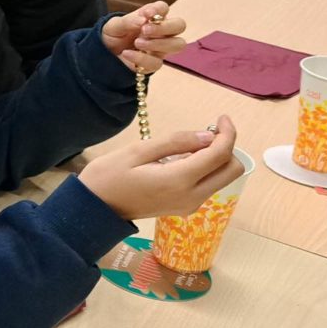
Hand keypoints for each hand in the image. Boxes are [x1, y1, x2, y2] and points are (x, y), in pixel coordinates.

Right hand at [78, 115, 242, 220]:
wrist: (94, 209)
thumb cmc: (108, 176)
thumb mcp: (137, 151)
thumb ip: (175, 142)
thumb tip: (207, 136)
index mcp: (179, 180)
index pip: (220, 155)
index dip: (227, 133)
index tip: (220, 118)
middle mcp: (192, 196)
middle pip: (231, 170)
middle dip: (227, 147)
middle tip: (208, 131)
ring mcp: (190, 205)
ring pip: (222, 178)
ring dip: (217, 158)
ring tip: (191, 144)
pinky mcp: (185, 207)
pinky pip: (208, 185)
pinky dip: (206, 169)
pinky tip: (184, 159)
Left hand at [102, 1, 185, 74]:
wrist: (103, 55)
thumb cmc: (113, 36)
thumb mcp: (114, 26)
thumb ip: (128, 21)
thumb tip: (143, 19)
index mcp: (151, 17)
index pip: (163, 8)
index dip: (158, 9)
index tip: (146, 13)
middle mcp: (161, 32)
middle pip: (180, 25)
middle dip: (165, 27)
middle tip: (144, 30)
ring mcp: (160, 48)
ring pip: (177, 44)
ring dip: (158, 43)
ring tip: (137, 42)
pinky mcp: (154, 64)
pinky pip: (157, 62)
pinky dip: (141, 58)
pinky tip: (127, 54)